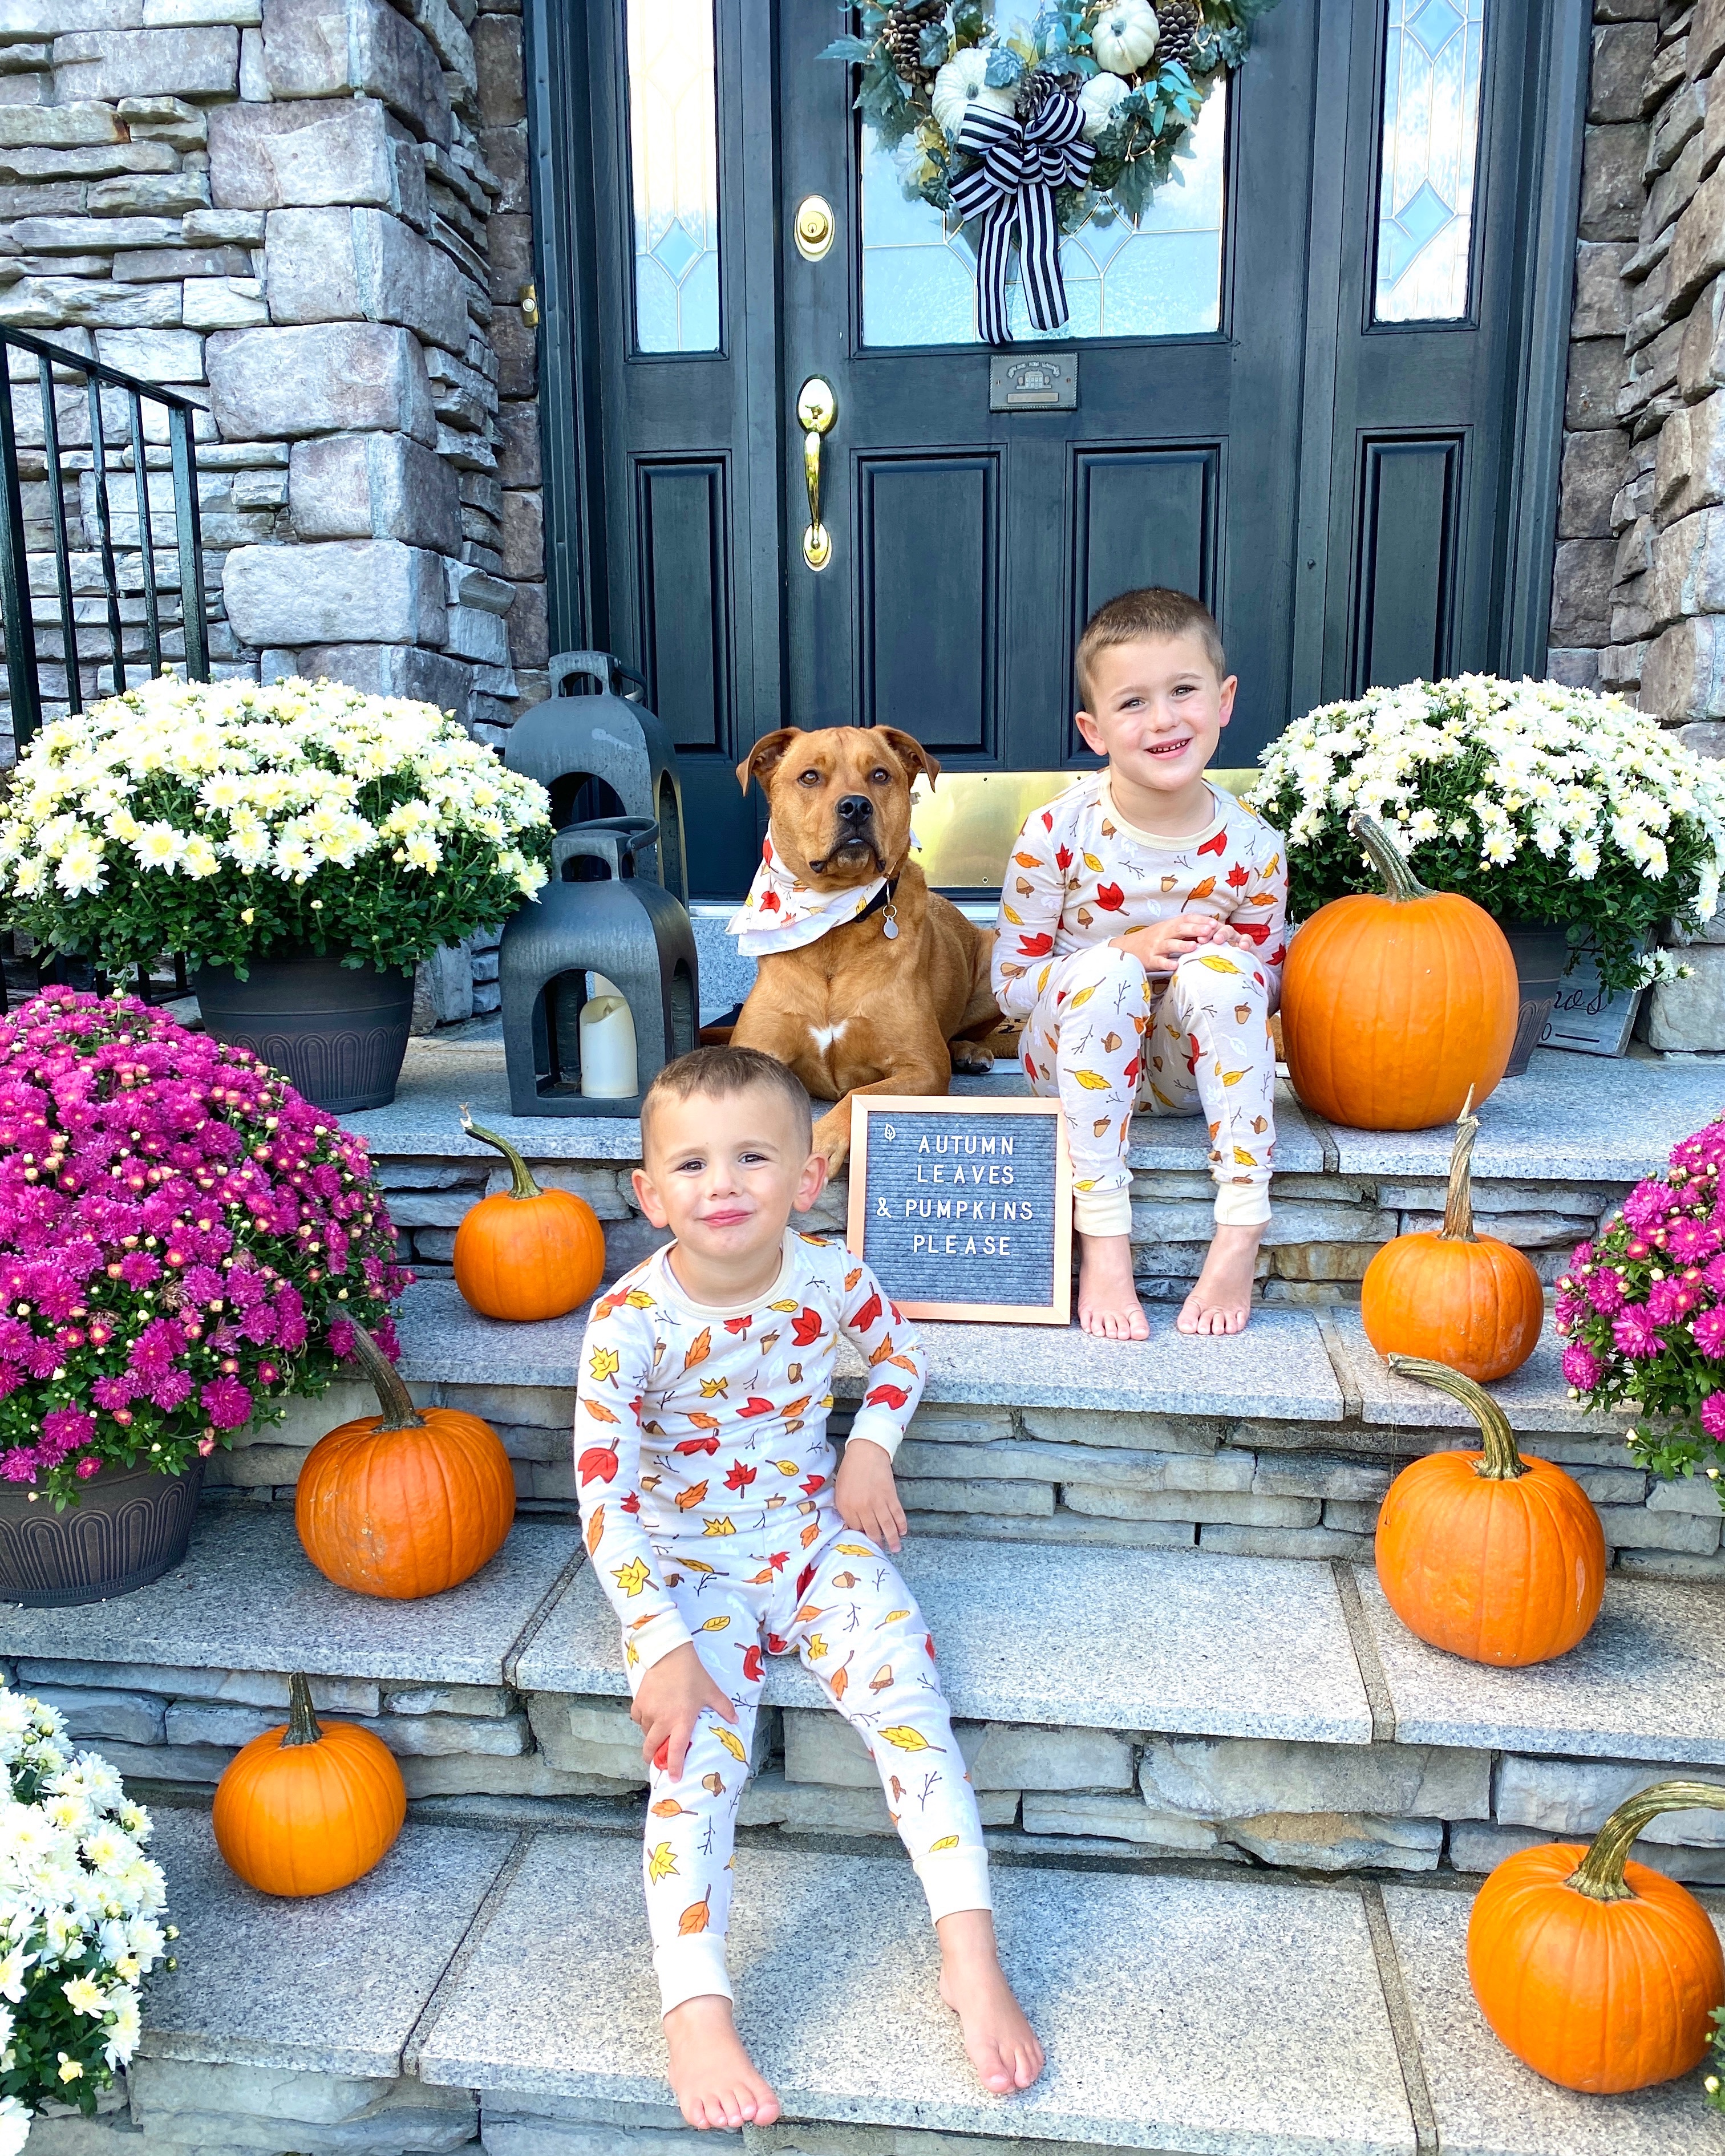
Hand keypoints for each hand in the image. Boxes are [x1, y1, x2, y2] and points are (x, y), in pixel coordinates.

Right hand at [632, 1641, 738, 1779]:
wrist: (670, 1654)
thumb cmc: (693, 1674)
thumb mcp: (711, 1691)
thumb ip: (723, 1707)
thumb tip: (736, 1720)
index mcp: (682, 1720)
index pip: (676, 1750)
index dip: (675, 1766)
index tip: (674, 1778)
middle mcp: (663, 1720)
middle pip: (652, 1747)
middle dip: (652, 1757)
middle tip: (655, 1759)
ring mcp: (649, 1711)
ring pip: (646, 1732)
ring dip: (651, 1735)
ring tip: (659, 1730)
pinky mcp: (639, 1702)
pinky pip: (638, 1718)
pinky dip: (642, 1720)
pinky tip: (650, 1714)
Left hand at [836, 1436, 907, 1552]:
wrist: (866, 1452)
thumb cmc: (850, 1470)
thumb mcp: (840, 1491)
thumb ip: (845, 1509)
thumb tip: (851, 1525)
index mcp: (847, 1506)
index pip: (854, 1528)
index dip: (860, 1536)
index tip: (864, 1541)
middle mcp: (862, 1507)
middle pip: (871, 1531)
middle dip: (877, 1542)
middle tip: (880, 1550)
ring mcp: (878, 1502)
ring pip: (887, 1526)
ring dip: (892, 1539)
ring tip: (895, 1549)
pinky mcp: (891, 1496)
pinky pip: (897, 1514)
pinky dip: (901, 1524)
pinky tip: (903, 1532)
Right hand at [1114, 916, 1249, 972]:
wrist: (1127, 948)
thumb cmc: (1153, 940)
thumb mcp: (1168, 931)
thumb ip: (1185, 930)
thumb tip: (1210, 930)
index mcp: (1169, 925)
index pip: (1186, 919)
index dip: (1200, 920)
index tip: (1214, 923)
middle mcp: (1163, 934)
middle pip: (1180, 929)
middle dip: (1195, 929)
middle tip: (1209, 931)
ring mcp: (1156, 947)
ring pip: (1169, 944)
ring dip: (1182, 945)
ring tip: (1195, 946)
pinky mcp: (1149, 960)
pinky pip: (1159, 961)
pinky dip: (1166, 963)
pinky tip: (1175, 965)